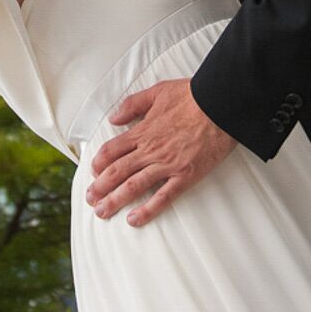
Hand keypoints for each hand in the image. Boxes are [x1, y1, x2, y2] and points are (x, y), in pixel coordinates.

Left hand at [85, 78, 236, 226]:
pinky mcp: (185, 176)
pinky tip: (134, 219)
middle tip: (90, 199)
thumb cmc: (192, 96)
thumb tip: (113, 118)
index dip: (98, 164)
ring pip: (133, 186)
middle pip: (117, 172)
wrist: (220, 105)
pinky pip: (163, 197)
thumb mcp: (157, 92)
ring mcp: (167, 165)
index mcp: (143, 131)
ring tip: (102, 212)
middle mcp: (150, 150)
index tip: (93, 173)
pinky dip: (147, 210)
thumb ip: (132, 105)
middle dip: (100, 188)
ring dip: (115, 201)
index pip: (111, 151)